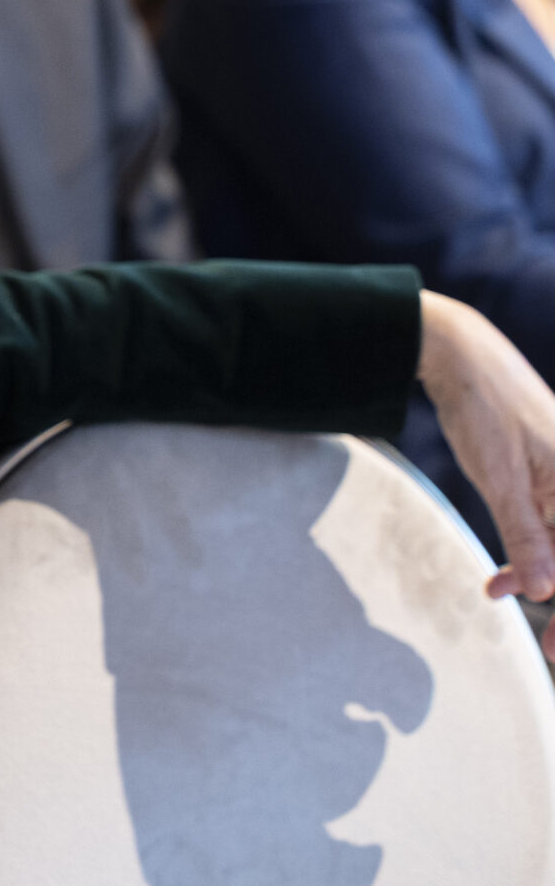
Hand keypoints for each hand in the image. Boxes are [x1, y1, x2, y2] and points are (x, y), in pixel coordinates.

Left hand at [417, 289, 554, 653]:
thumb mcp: (502, 478)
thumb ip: (527, 535)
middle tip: (549, 650)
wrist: (463, 358)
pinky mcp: (551, 482)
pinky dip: (530, 554)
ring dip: (543, 576)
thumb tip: (547, 593)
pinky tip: (502, 578)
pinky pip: (551, 529)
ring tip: (503, 595)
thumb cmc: (485, 409)